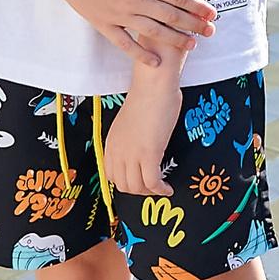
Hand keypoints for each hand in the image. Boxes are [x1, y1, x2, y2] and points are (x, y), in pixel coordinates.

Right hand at [52, 0, 214, 66]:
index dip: (197, 5)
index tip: (212, 12)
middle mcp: (132, 0)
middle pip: (170, 15)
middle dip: (193, 24)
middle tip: (211, 31)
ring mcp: (118, 14)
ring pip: (152, 31)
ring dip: (175, 39)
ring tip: (193, 45)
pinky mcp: (104, 24)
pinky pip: (125, 43)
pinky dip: (141, 54)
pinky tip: (156, 62)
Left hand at [101, 81, 176, 197]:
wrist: (154, 86)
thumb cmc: (147, 97)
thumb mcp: (130, 123)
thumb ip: (131, 139)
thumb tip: (141, 147)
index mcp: (111, 144)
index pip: (110, 175)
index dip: (125, 183)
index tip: (139, 182)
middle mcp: (118, 151)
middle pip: (123, 185)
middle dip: (139, 191)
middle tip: (153, 187)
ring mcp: (132, 154)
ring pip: (136, 187)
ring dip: (150, 192)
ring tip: (161, 188)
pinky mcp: (149, 154)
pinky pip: (152, 182)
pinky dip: (160, 189)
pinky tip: (168, 188)